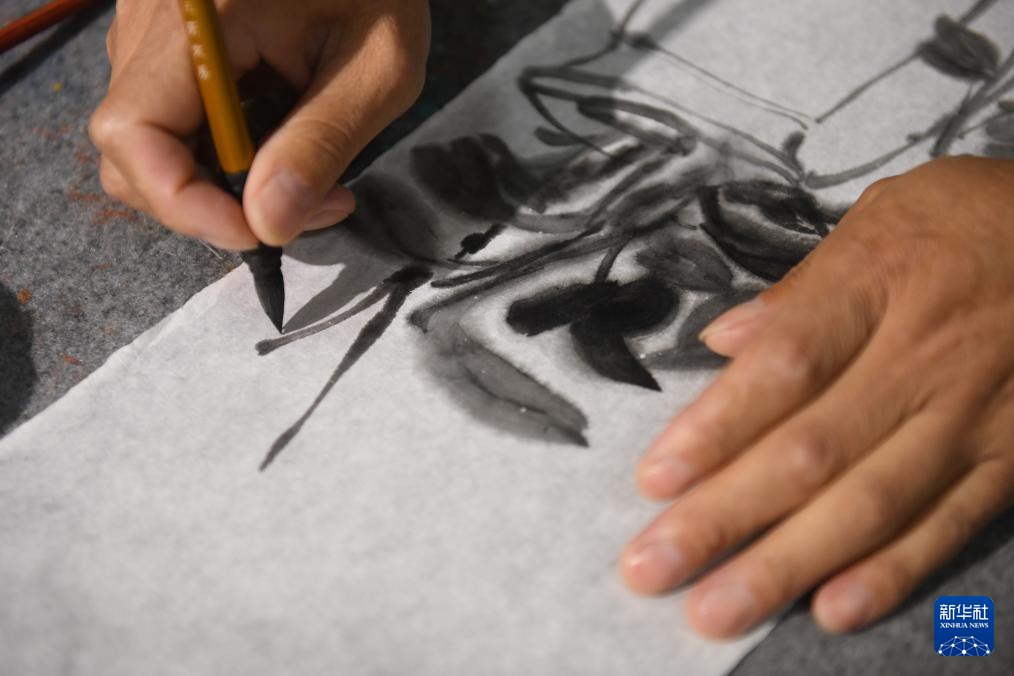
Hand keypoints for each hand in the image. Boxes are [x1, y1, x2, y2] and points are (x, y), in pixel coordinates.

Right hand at [90, 0, 429, 249]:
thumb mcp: (377, 67)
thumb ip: (321, 142)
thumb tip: (268, 225)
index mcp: (196, 18)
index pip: (132, 132)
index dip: (184, 203)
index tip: (259, 234)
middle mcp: (154, 22)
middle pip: (131, 150)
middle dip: (211, 203)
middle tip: (304, 208)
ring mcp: (156, 30)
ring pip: (152, 142)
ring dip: (225, 183)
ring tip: (310, 175)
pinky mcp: (173, 42)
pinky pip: (175, 118)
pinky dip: (225, 153)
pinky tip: (285, 141)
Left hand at [621, 156, 1013, 636]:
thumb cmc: (974, 219)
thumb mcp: (883, 217)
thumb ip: (801, 288)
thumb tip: (720, 340)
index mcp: (876, 285)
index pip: (785, 366)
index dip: (716, 428)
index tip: (654, 480)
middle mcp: (920, 360)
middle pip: (811, 451)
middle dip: (725, 517)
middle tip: (652, 568)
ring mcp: (970, 417)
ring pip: (870, 502)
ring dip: (787, 564)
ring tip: (718, 611)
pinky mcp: (1012, 457)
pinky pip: (949, 522)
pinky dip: (892, 571)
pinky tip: (830, 610)